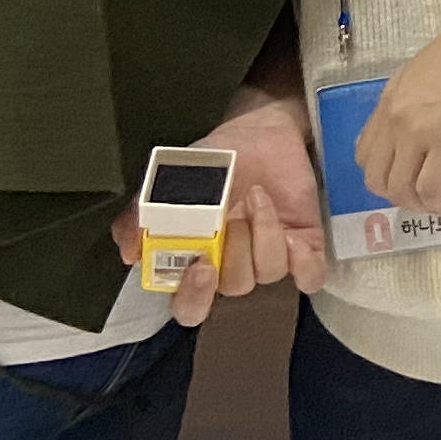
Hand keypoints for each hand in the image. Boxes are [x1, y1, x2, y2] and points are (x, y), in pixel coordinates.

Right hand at [109, 87, 327, 326]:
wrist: (258, 131)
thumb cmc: (211, 162)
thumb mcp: (169, 182)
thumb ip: (142, 214)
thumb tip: (130, 252)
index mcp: (197, 261)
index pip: (190, 307)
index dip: (194, 298)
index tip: (201, 267)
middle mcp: (234, 266)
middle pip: (234, 288)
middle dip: (235, 254)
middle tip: (232, 219)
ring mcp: (270, 256)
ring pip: (269, 273)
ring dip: (264, 235)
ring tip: (258, 196)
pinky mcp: (306, 245)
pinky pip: (310, 275)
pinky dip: (305, 262)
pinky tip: (294, 235)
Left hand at [357, 0, 440, 216]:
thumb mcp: (428, 71)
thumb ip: (416, 101)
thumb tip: (427, 126)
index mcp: (390, 99)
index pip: (365, 152)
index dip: (384, 172)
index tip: (409, 174)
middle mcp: (395, 119)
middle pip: (376, 177)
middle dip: (398, 194)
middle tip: (425, 193)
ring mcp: (419, 134)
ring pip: (400, 190)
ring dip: (419, 204)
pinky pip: (431, 190)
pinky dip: (439, 204)